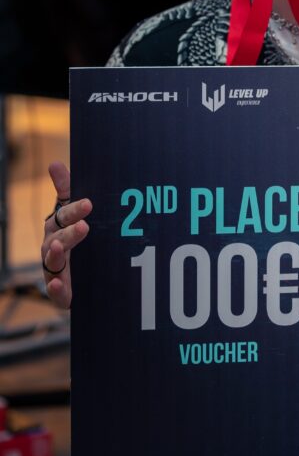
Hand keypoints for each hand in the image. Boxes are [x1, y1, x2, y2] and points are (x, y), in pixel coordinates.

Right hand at [41, 162, 91, 309]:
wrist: (85, 277)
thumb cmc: (76, 239)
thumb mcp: (74, 215)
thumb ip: (66, 190)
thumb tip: (54, 163)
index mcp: (58, 227)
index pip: (64, 214)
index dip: (74, 208)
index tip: (90, 203)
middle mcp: (52, 246)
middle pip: (57, 237)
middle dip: (70, 232)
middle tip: (86, 226)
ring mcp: (54, 268)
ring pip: (51, 261)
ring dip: (54, 254)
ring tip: (58, 248)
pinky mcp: (60, 291)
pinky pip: (55, 292)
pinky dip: (55, 288)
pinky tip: (58, 284)